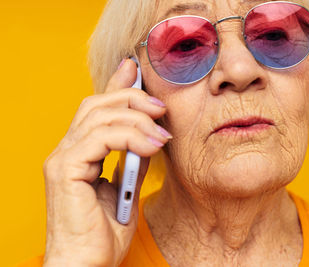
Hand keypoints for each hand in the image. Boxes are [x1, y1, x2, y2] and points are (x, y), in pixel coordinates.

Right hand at [43, 59, 170, 266]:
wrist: (88, 264)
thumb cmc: (104, 231)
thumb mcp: (126, 186)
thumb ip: (132, 158)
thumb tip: (148, 135)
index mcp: (79, 152)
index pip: (98, 109)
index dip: (116, 86)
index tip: (136, 69)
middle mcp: (67, 149)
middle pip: (97, 105)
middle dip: (132, 99)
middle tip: (160, 107)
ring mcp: (62, 158)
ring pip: (99, 116)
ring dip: (137, 119)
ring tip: (162, 134)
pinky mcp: (65, 170)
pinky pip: (100, 137)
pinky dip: (129, 136)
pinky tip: (151, 146)